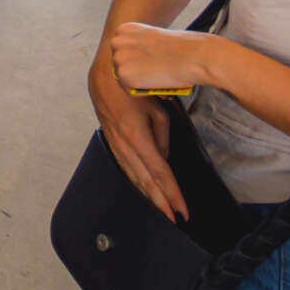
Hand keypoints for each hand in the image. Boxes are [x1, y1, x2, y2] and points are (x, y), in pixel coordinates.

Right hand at [88, 43, 185, 221]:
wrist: (107, 70)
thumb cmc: (137, 84)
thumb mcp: (159, 107)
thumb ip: (163, 136)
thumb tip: (163, 157)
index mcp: (137, 137)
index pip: (159, 173)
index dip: (172, 194)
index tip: (182, 210)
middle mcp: (124, 144)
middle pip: (145, 181)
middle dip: (160, 202)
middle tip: (173, 219)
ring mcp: (114, 142)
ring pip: (133, 176)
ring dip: (147, 195)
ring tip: (159, 210)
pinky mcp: (110, 138)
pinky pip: (124, 166)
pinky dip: (134, 181)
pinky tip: (140, 189)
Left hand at [107, 22, 218, 96]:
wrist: (193, 55)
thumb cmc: (183, 48)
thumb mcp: (155, 38)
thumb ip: (142, 46)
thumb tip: (137, 61)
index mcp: (124, 29)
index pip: (121, 52)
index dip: (135, 60)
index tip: (150, 62)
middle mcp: (117, 41)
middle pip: (119, 65)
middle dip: (134, 72)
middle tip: (154, 74)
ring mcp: (119, 58)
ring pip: (123, 78)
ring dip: (138, 83)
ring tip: (158, 78)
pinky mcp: (124, 75)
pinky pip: (129, 90)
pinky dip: (142, 92)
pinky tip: (157, 84)